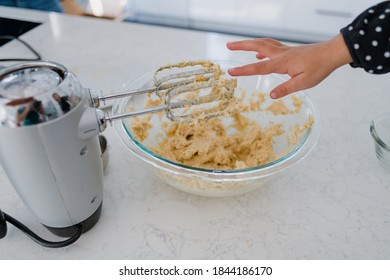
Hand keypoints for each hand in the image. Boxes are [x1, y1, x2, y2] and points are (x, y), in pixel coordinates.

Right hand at [226, 34, 352, 97]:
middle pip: (257, 46)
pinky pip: (271, 46)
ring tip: (238, 45)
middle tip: (228, 45)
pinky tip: (259, 54)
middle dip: (241, 46)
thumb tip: (271, 95)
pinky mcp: (289, 50)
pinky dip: (262, 48)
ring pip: (263, 43)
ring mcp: (285, 50)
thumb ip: (286, 88)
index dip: (244, 70)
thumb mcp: (303, 83)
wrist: (331, 53)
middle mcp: (281, 54)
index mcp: (282, 63)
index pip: (259, 67)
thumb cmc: (319, 68)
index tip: (230, 72)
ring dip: (249, 43)